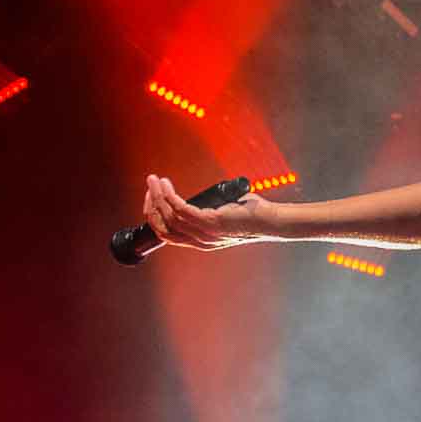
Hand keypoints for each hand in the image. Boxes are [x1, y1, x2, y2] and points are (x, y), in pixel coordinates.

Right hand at [142, 175, 281, 250]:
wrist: (271, 222)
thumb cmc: (250, 214)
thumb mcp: (223, 213)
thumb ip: (210, 209)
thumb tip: (202, 195)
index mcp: (200, 241)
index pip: (167, 233)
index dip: (155, 216)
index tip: (152, 198)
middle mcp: (199, 240)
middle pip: (163, 227)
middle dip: (151, 206)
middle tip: (149, 186)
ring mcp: (204, 233)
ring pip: (169, 218)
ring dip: (157, 197)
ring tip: (154, 181)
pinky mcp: (210, 223)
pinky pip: (181, 210)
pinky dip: (169, 196)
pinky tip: (166, 185)